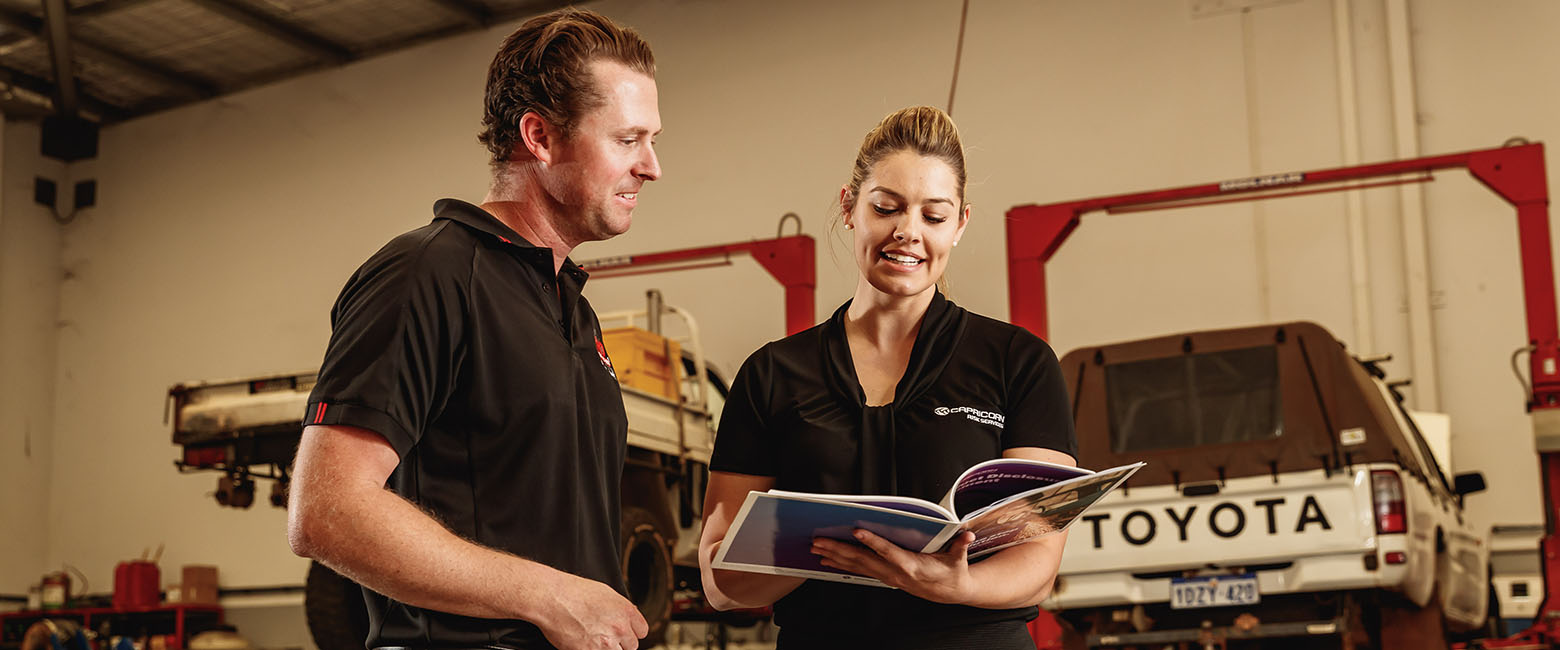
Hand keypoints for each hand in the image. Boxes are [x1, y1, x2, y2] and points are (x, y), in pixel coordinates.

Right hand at [534, 573, 648, 649]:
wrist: (552, 598)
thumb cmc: (574, 592)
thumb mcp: (606, 593)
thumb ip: (621, 609)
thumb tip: (627, 618)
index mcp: (626, 611)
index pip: (642, 631)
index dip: (632, 632)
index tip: (625, 632)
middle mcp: (619, 628)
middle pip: (631, 646)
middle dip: (620, 642)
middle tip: (606, 636)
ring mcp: (605, 643)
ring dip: (607, 649)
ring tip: (594, 639)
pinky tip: (583, 642)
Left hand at [811, 529, 976, 603]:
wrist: (950, 593)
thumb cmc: (952, 573)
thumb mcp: (958, 560)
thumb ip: (960, 546)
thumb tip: (966, 534)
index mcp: (910, 565)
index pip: (888, 552)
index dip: (873, 542)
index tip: (856, 531)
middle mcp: (894, 572)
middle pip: (863, 560)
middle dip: (838, 550)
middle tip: (819, 541)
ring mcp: (886, 576)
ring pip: (856, 566)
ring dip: (834, 557)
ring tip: (816, 549)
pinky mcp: (883, 577)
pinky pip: (858, 571)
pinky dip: (841, 565)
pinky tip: (827, 561)